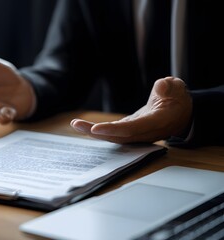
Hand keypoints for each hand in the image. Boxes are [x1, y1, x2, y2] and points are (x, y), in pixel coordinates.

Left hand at [70, 77, 192, 143]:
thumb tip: (161, 86)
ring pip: (113, 137)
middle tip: (76, 125)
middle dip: (96, 132)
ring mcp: (136, 134)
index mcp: (157, 122)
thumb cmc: (177, 98)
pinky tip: (83, 126)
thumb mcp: (177, 87)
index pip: (133, 128)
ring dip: (93, 132)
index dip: (114, 130)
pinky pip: (112, 134)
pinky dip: (98, 131)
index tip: (97, 129)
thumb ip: (169, 87)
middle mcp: (145, 132)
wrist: (180, 114)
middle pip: (118, 136)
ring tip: (75, 124)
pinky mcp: (130, 132)